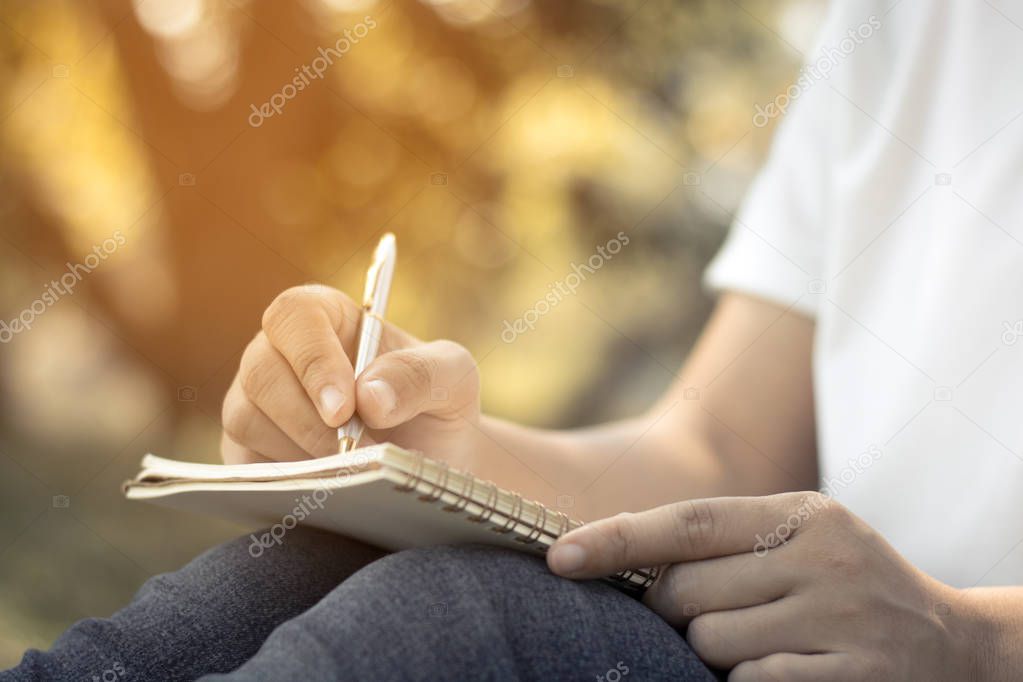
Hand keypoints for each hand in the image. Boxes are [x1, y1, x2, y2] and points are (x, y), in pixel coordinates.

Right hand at [221, 284, 479, 463]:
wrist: (430, 463)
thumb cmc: (437, 406)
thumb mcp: (453, 379)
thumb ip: (420, 375)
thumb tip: (369, 396)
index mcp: (327, 319)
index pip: (294, 315)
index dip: (312, 359)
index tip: (344, 408)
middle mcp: (281, 354)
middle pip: (260, 370)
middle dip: (307, 419)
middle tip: (353, 453)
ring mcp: (258, 403)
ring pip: (245, 418)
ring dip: (298, 451)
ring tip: (350, 471)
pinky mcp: (249, 451)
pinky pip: (243, 464)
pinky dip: (283, 480)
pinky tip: (326, 489)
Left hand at [547, 493, 979, 680]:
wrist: (952, 645)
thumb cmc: (847, 585)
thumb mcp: (801, 538)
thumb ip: (726, 540)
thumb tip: (622, 554)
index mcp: (802, 514)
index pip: (688, 522)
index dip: (617, 539)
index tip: (559, 556)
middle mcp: (821, 560)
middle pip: (686, 591)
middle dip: (672, 609)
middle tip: (704, 613)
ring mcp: (838, 623)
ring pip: (709, 644)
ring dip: (710, 651)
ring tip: (760, 641)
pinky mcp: (849, 680)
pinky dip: (747, 680)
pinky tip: (782, 669)